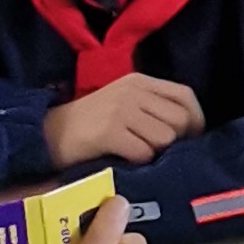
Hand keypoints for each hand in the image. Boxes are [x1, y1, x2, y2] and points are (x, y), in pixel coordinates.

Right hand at [43, 73, 207, 166]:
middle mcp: (133, 91)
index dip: (196, 120)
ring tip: (138, 155)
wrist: (47, 133)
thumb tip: (189, 132)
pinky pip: (143, 152)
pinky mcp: (109, 131)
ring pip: (164, 138)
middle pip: (179, 120)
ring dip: (155, 153)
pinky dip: (138, 162)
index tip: (191, 139)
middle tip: (161, 153)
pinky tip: (125, 160)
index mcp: (140, 81)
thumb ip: (152, 109)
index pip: (185, 96)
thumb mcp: (123, 104)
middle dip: (176, 142)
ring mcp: (121, 110)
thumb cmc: (89, 124)